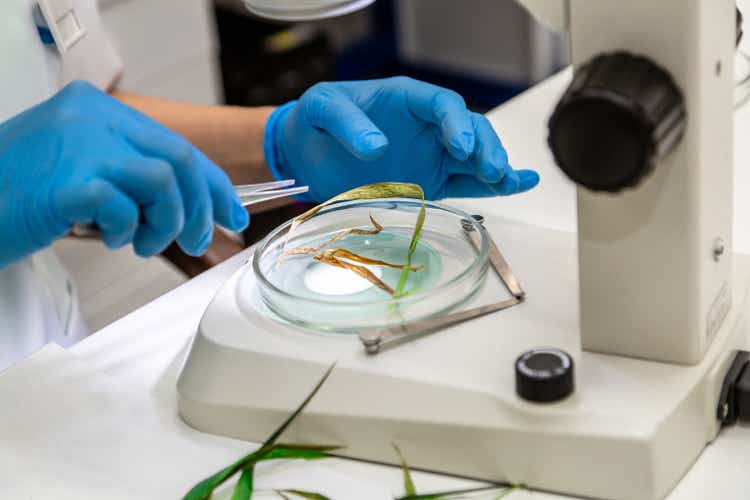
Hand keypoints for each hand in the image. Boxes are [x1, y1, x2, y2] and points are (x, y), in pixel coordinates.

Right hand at [0, 81, 247, 268]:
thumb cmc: (17, 191)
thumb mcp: (79, 164)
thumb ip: (128, 169)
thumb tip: (188, 198)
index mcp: (97, 108)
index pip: (176, 145)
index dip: (212, 184)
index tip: (230, 212)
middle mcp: (91, 117)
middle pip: (182, 161)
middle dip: (202, 208)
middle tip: (199, 238)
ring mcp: (79, 146)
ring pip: (166, 183)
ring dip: (167, 224)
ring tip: (143, 241)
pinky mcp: (68, 183)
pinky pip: (126, 210)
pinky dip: (127, 232)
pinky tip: (112, 238)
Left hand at [264, 76, 538, 201]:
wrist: (306, 155)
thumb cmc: (315, 122)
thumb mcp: (321, 109)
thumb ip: (347, 122)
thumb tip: (376, 147)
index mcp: (406, 99)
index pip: (443, 104)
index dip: (457, 123)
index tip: (458, 146)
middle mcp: (426, 126)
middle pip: (470, 129)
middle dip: (485, 148)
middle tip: (491, 170)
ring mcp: (432, 155)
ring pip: (475, 157)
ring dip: (495, 167)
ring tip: (508, 181)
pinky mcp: (431, 182)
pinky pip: (466, 183)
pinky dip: (492, 185)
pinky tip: (519, 185)